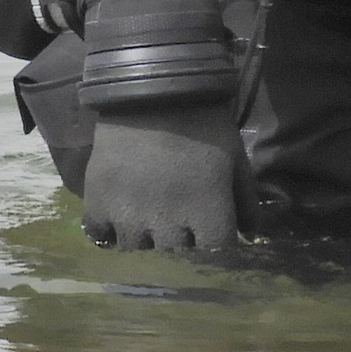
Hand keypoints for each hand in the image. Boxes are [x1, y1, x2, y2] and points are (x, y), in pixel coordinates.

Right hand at [81, 103, 241, 251]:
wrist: (153, 88)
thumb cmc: (203, 123)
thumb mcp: (236, 158)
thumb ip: (246, 200)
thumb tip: (252, 236)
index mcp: (206, 212)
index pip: (215, 258)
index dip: (216, 257)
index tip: (211, 249)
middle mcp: (166, 222)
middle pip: (173, 263)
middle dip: (180, 254)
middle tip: (178, 243)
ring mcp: (128, 215)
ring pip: (136, 254)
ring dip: (144, 245)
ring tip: (147, 231)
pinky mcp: (98, 202)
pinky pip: (100, 235)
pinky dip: (108, 233)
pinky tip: (117, 222)